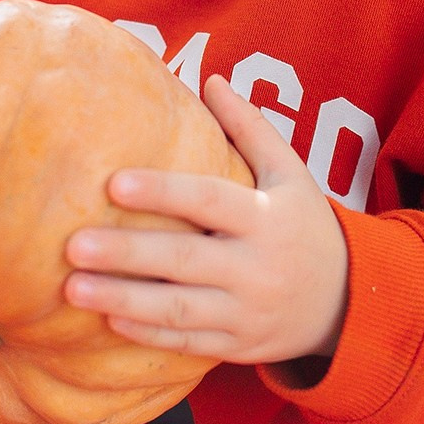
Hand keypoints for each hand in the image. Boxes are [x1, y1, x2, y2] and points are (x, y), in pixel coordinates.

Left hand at [62, 74, 349, 365]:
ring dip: (123, 301)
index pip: (209, 200)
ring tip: (72, 290)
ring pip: (179, 311)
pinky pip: (188, 344)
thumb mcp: (291, 172)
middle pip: (184, 260)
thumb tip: (209, 77)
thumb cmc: (306, 224)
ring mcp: (247, 312)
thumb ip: (250, 127)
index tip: (112, 184)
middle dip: (127, 255)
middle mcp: (257, 266)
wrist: (352, 301)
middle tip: (72, 246)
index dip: (162, 192)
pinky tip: (107, 322)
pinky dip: (147, 335)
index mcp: (267, 217)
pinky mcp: (238, 346)